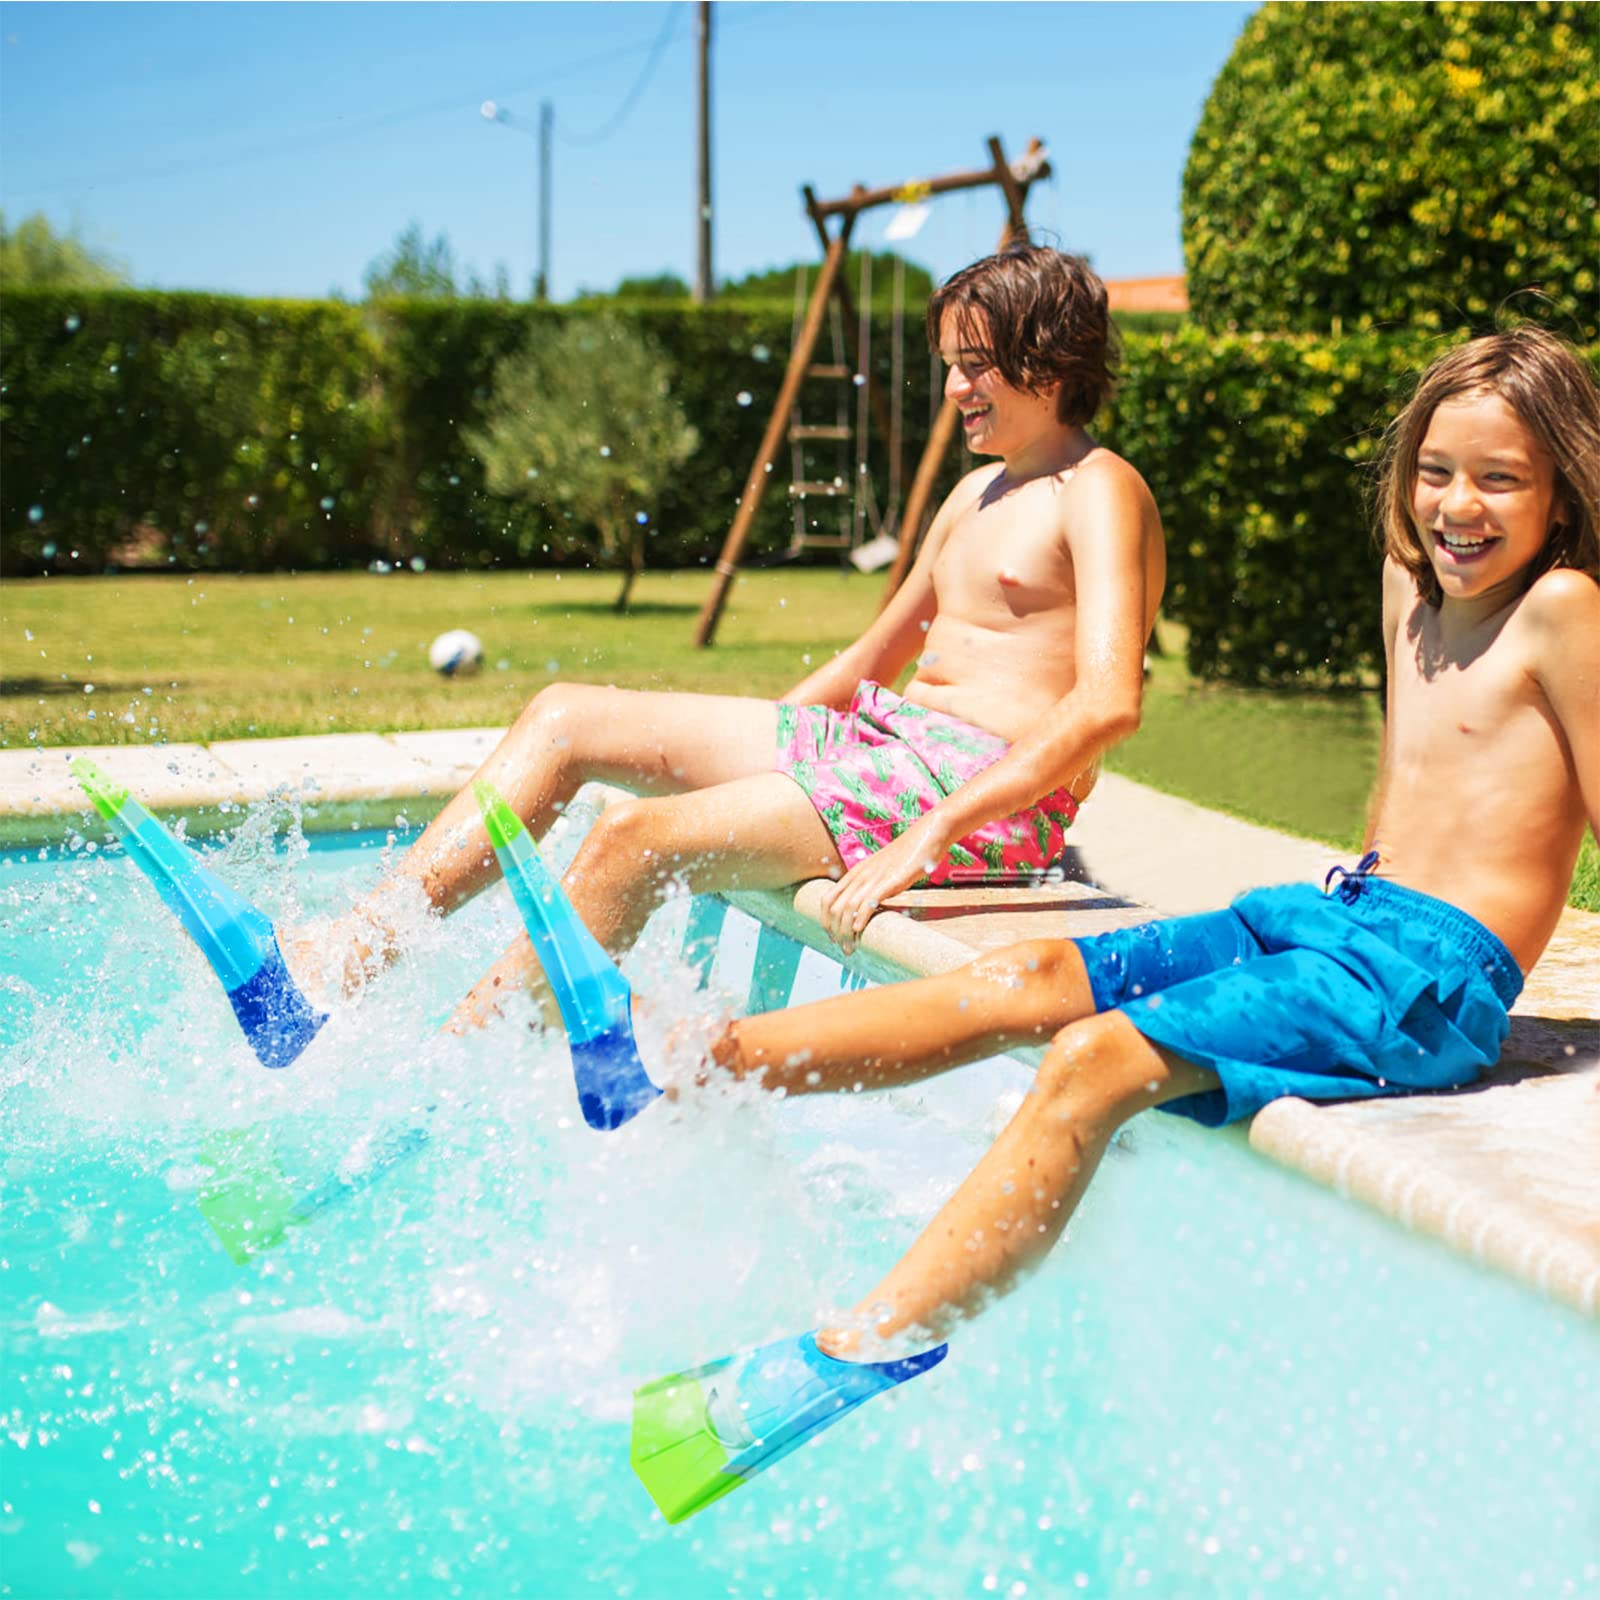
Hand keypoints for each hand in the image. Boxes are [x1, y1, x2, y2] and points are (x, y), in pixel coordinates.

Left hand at [817, 821, 947, 953]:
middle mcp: (860, 875)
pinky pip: (868, 902)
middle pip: (833, 907)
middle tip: (842, 948)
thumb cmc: (909, 855)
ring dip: (845, 931)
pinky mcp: (889, 882)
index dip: (825, 921)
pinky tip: (860, 931)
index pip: (827, 899)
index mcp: (856, 873)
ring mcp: (874, 878)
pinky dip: (860, 919)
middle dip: (833, 931)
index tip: (833, 936)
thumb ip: (875, 885)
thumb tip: (870, 906)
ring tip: (850, 948)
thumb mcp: (884, 870)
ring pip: (847, 908)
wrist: (928, 835)